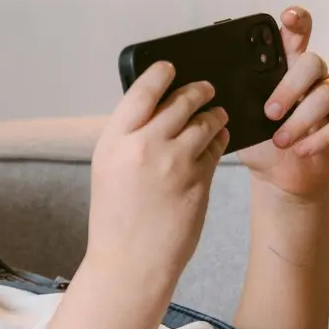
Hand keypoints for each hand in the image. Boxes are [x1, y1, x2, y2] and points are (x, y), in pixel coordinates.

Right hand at [87, 61, 229, 282]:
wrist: (130, 261)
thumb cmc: (116, 218)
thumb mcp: (109, 169)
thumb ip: (128, 138)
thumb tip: (156, 108)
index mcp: (114, 142)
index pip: (142, 91)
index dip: (160, 74)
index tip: (170, 67)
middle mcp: (143, 147)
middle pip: (180, 101)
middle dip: (198, 90)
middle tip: (205, 88)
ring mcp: (174, 164)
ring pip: (205, 121)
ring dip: (214, 114)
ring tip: (217, 115)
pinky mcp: (199, 181)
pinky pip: (216, 148)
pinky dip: (219, 140)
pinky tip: (217, 141)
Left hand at [237, 7, 328, 199]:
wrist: (278, 174)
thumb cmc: (259, 139)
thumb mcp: (243, 117)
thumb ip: (239, 96)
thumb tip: (217, 85)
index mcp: (286, 67)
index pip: (296, 34)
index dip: (296, 21)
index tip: (287, 16)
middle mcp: (314, 77)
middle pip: (312, 62)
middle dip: (289, 88)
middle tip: (269, 113)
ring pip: (326, 94)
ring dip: (300, 120)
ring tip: (280, 141)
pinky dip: (318, 139)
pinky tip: (301, 150)